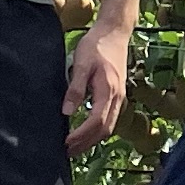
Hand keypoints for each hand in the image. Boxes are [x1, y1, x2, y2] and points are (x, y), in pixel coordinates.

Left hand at [64, 21, 130, 153]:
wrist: (115, 32)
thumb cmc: (97, 45)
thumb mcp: (82, 63)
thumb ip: (76, 88)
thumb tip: (67, 112)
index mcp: (108, 91)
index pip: (96, 122)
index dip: (81, 136)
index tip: (65, 143)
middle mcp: (117, 98)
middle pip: (104, 130)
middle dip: (86, 144)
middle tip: (67, 152)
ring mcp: (119, 97)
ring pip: (108, 127)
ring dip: (92, 140)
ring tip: (74, 147)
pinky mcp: (117, 95)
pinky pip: (109, 120)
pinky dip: (97, 131)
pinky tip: (85, 132)